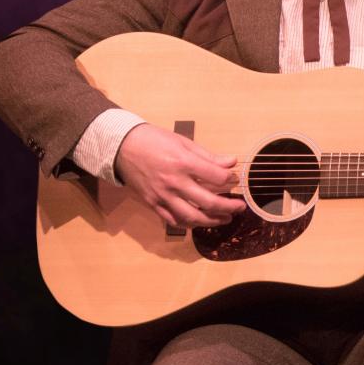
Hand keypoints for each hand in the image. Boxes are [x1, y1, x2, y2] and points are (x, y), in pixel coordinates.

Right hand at [115, 123, 246, 227]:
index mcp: (184, 163)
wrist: (123, 147)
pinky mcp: (153, 204)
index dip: (231, 180)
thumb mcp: (184, 142)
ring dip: (212, 221)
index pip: (217, 177)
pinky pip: (174, 220)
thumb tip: (231, 163)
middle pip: (208, 202)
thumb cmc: (155, 141)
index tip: (236, 180)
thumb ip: (209, 156)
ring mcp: (163, 196)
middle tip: (240, 207)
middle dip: (228, 206)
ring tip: (225, 218)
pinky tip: (201, 221)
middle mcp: (174, 182)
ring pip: (192, 217)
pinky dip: (190, 224)